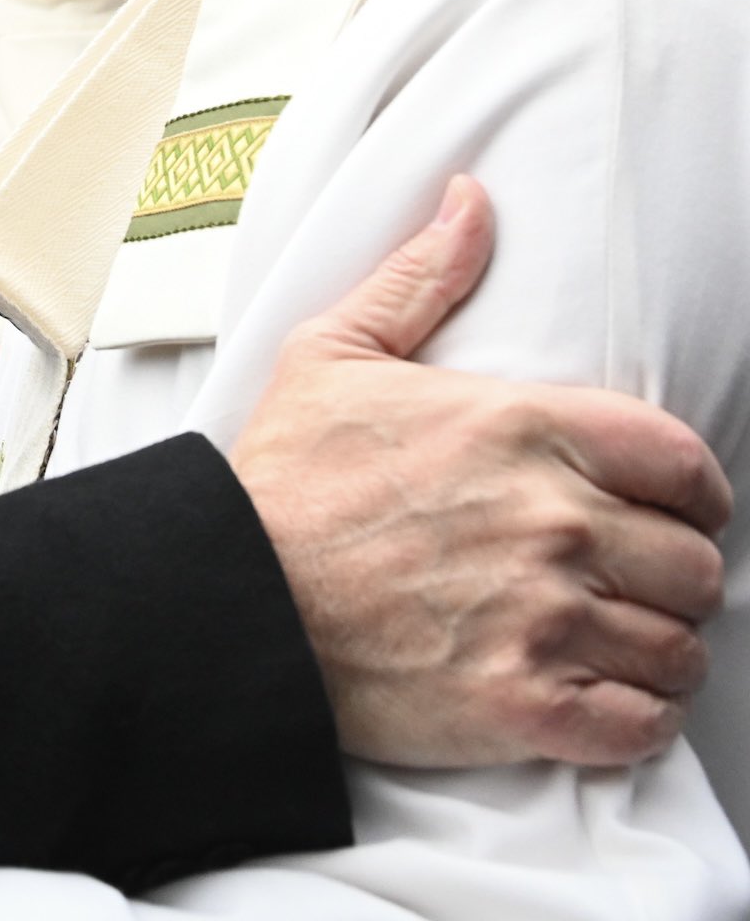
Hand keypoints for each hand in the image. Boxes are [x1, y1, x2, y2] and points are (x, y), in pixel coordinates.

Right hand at [233, 174, 729, 769]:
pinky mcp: (528, 707)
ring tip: (612, 638)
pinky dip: (635, 717)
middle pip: (693, 562)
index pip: (682, 463)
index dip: (688, 490)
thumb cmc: (281, 479)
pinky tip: (596, 695)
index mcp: (519, 427)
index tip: (664, 507)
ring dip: (655, 647)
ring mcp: (544, 618)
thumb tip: (471, 202)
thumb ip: (421, 276)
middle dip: (668, 572)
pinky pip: (644, 723)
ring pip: (678, 646)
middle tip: (625, 577)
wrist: (232, 595)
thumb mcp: (334, 352)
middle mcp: (549, 521)